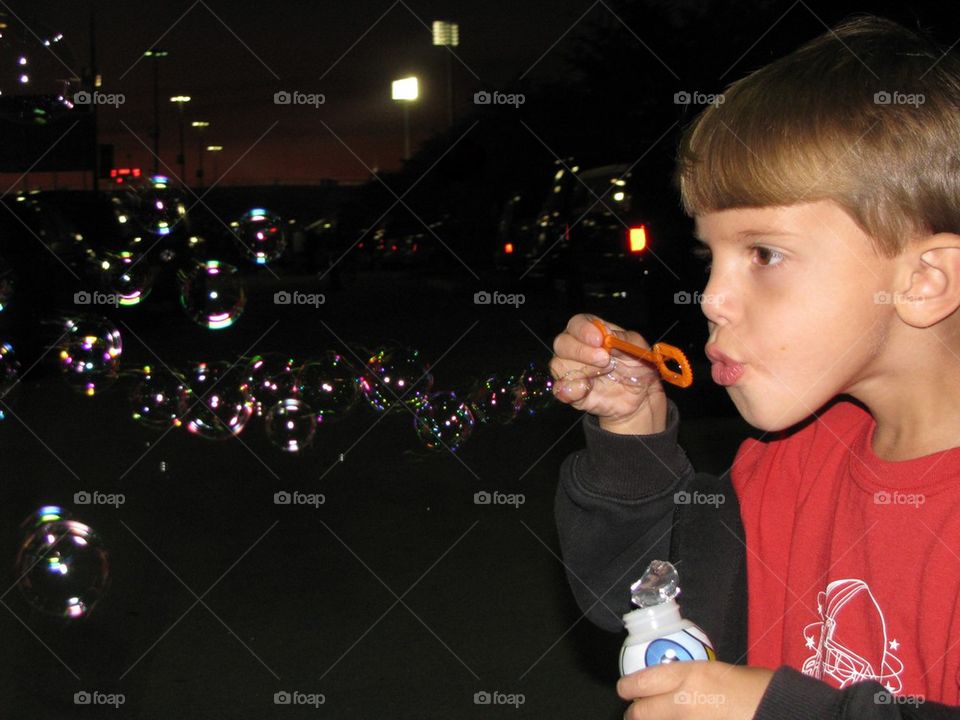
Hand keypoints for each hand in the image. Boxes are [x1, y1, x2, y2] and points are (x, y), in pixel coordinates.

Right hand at [550, 314, 666, 433]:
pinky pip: (560, 390)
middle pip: (561, 343)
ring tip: (604, 374)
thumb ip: (624, 341)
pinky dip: (568, 390)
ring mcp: (571, 371)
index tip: (599, 340)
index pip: (576, 323)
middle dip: (581, 351)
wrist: (641, 396)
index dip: (583, 330)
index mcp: (591, 332)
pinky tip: (584, 389)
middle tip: (605, 360)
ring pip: (558, 365)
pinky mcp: (571, 393)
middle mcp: (576, 349)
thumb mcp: (638, 349)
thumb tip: (608, 337)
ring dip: (581, 370)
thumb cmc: (637, 366)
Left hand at [618, 661, 773, 718]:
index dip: (628, 688)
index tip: (625, 690)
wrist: (782, 713)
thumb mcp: (721, 672)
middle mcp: (684, 703)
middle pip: (640, 713)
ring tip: (661, 719)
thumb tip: (677, 686)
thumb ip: (693, 678)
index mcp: (690, 676)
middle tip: (637, 713)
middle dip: (636, 714)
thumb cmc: (760, 689)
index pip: (641, 682)